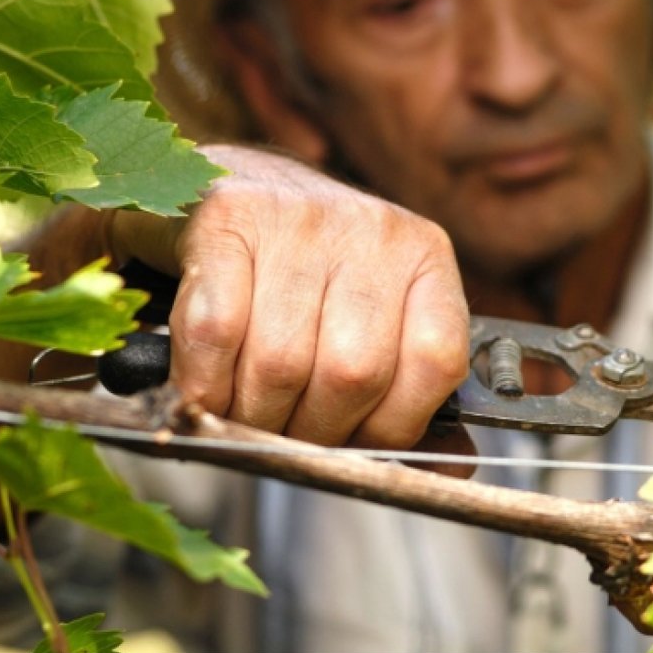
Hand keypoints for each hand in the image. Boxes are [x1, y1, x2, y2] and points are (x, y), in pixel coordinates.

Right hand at [110, 145, 469, 448]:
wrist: (225, 184)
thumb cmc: (302, 277)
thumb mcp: (374, 322)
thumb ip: (412, 395)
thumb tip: (451, 468)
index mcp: (425, 259)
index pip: (435, 362)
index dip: (392, 426)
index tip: (354, 445)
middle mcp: (374, 229)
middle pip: (353, 373)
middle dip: (310, 432)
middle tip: (283, 434)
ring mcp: (301, 216)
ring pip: (282, 362)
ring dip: (251, 416)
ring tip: (240, 415)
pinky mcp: (227, 215)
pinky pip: (216, 332)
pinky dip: (204, 382)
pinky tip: (201, 389)